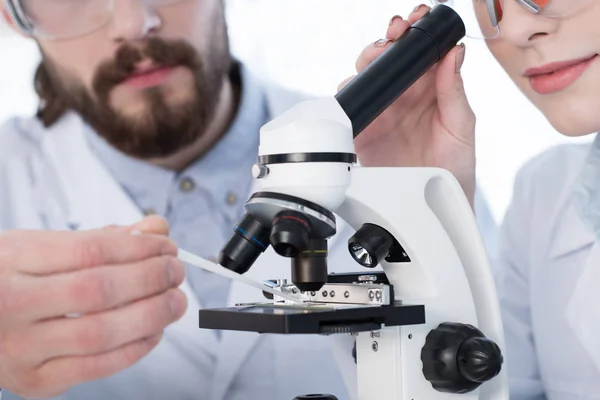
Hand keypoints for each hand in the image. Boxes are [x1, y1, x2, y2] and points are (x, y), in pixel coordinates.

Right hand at [0, 215, 186, 397]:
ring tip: (175, 301)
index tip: (167, 245)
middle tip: (176, 271)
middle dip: (152, 278)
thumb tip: (156, 228)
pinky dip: (134, 349)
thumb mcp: (40, 247)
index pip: (91, 250)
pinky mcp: (34, 380)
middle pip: (98, 290)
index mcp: (13, 259)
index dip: (140, 247)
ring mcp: (20, 347)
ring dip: (152, 315)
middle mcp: (11, 303)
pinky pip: (96, 368)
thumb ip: (101, 239)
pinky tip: (153, 331)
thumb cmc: (9, 279)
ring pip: (100, 333)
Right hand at [340, 5, 476, 204]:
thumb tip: (454, 53)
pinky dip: (348, 94)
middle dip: (388, 40)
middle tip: (394, 34)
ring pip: (366, 76)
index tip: (417, 20)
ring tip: (376, 60)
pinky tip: (358, 92)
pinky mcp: (363, 130)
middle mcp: (404, 96)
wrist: (434, 206)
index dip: (417, 32)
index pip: (421, 51)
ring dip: (367, 61)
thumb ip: (454, 91)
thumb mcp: (462, 127)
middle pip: (388, 58)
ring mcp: (382, 111)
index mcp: (431, 88)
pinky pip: (349, 106)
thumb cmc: (455, 167)